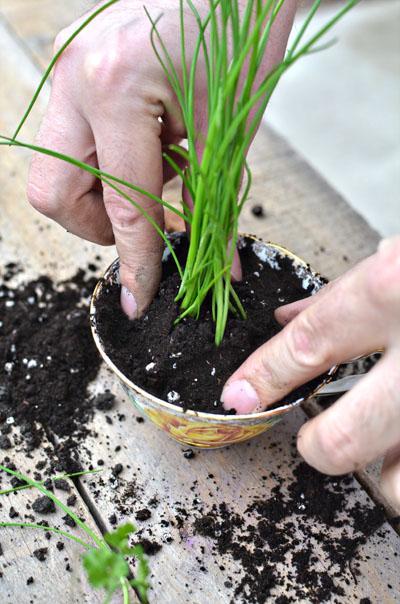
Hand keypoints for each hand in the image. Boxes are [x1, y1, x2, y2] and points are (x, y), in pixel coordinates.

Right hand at [27, 0, 295, 316]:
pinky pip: (75, 139)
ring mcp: (70, 68)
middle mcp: (76, 78)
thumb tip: (214, 269)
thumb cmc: (244, 33)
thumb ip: (212, 206)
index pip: (121, 205)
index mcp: (115, 88)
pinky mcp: (78, 67)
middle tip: (145, 230)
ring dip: (104, 195)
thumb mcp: (229, 131)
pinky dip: (110, 164)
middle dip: (98, 228)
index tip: (140, 297)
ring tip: (159, 183)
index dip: (135, 261)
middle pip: (56, 193)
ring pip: (59, 169)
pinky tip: (152, 153)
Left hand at [222, 236, 399, 510]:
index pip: (309, 344)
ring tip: (391, 437)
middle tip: (319, 434)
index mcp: (399, 288)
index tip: (243, 395)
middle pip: (346, 442)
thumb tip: (286, 322)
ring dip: (386, 471)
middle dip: (319, 447)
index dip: (263, 376)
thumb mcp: (398, 258)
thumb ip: (341, 294)